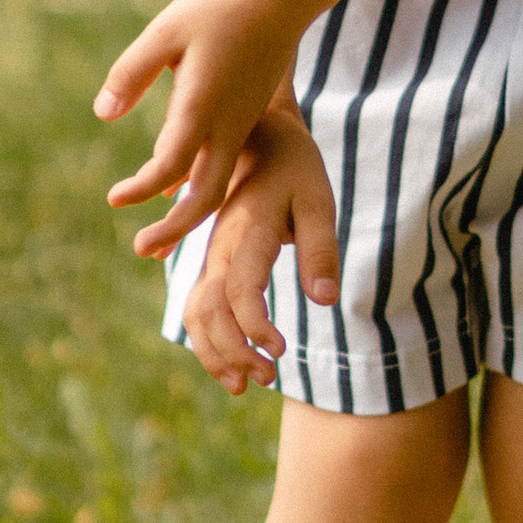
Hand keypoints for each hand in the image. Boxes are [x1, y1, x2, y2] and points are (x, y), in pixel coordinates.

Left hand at [95, 0, 304, 250]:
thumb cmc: (218, 5)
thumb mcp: (164, 31)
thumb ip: (132, 73)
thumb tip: (104, 115)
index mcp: (201, 105)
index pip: (170, 165)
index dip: (140, 189)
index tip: (114, 199)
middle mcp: (227, 124)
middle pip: (207, 196)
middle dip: (176, 229)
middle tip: (143, 250)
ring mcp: (242, 123)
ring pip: (220, 184)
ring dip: (189, 212)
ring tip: (160, 234)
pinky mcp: (248, 116)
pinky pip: (226, 164)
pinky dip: (202, 184)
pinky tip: (178, 187)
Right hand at [132, 103, 339, 395]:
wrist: (260, 136)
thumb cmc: (296, 169)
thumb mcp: (319, 200)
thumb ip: (321, 249)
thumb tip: (326, 300)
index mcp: (248, 231)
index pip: (241, 288)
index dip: (254, 325)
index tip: (279, 349)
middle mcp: (220, 247)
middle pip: (211, 309)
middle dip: (234, 351)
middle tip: (269, 377)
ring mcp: (211, 256)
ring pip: (196, 312)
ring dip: (215, 353)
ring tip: (245, 386)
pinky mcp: (211, 262)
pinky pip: (197, 307)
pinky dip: (207, 340)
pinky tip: (230, 364)